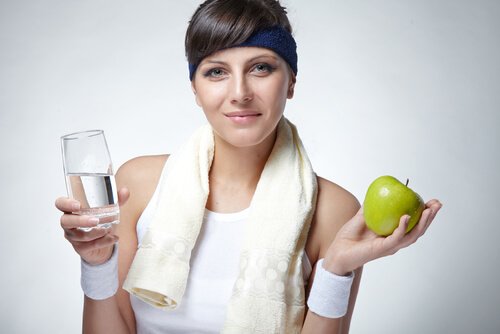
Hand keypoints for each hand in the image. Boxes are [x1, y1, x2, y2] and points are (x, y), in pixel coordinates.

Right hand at [55, 188, 129, 264]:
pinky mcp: (80, 247)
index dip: (66, 203)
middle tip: (96, 220)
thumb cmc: (101, 222)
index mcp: (73, 209)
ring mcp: (73, 236)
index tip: (77, 205)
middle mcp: (69, 223)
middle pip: (65, 221)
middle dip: (80, 221)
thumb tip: (125, 191)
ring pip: (79, 235)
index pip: (61, 203)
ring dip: (95, 233)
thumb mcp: (110, 210)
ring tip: (108, 230)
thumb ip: (116, 200)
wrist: (104, 243)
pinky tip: (113, 238)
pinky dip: (103, 242)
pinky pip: (89, 246)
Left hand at [323, 199, 442, 275]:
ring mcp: (390, 246)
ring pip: (412, 236)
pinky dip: (402, 228)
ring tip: (429, 210)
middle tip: (437, 204)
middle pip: (418, 230)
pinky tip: (405, 217)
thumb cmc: (349, 236)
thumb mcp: (361, 217)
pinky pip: (396, 238)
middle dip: (430, 217)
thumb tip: (378, 191)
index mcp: (392, 234)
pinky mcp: (383, 249)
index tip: (431, 202)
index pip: (413, 224)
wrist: (338, 251)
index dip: (424, 214)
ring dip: (422, 223)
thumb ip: (370, 206)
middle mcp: (394, 241)